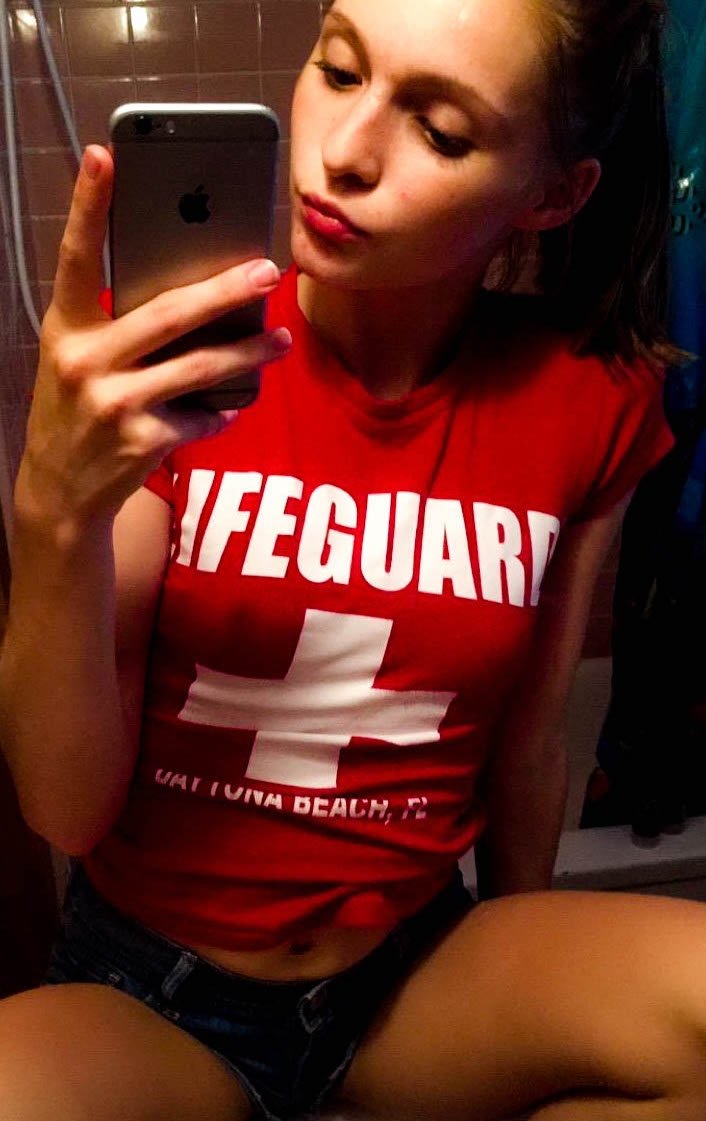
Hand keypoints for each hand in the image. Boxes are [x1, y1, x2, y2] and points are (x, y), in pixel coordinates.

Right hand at [17, 145, 290, 534]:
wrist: (59, 492)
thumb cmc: (76, 412)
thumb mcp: (79, 362)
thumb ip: (117, 328)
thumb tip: (195, 300)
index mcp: (67, 329)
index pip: (76, 257)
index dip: (90, 206)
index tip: (106, 155)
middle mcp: (86, 361)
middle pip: (169, 314)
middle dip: (225, 291)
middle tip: (267, 271)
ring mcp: (115, 404)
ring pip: (201, 367)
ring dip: (248, 352)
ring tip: (279, 340)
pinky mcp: (143, 441)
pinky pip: (202, 417)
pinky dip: (220, 412)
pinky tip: (226, 408)